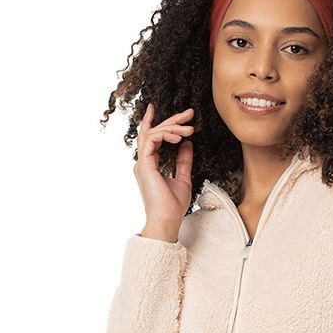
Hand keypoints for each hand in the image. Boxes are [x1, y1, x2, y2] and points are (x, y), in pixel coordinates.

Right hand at [135, 101, 195, 236]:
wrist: (168, 220)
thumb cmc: (173, 206)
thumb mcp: (183, 179)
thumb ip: (183, 161)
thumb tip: (187, 144)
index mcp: (150, 165)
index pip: (154, 138)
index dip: (163, 123)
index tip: (176, 114)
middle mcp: (144, 162)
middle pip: (153, 132)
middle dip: (172, 120)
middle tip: (190, 113)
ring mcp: (142, 163)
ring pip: (152, 133)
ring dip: (173, 127)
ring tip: (190, 129)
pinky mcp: (145, 164)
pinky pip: (152, 139)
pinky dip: (166, 134)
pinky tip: (179, 137)